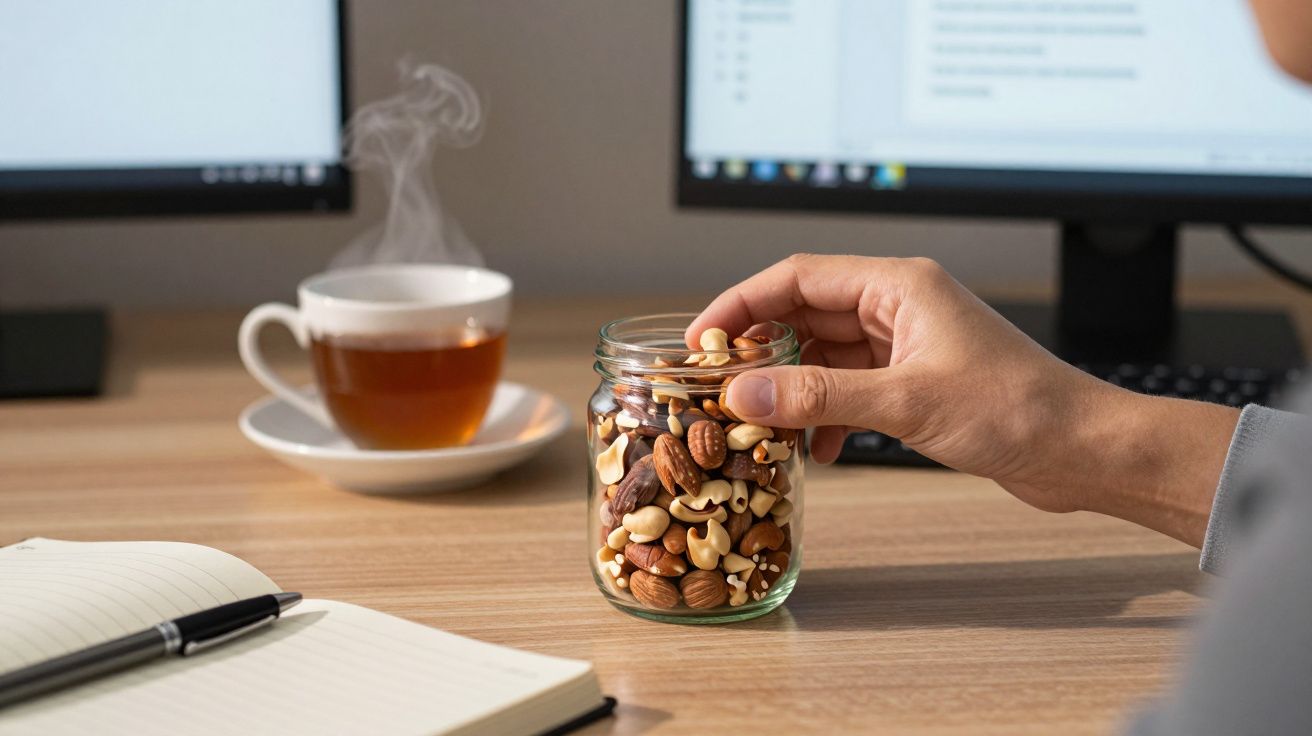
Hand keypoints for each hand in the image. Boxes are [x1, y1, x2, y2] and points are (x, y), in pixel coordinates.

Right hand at [688, 255, 1237, 544]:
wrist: (1081, 450)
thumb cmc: (1019, 409)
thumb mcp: (906, 401)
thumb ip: (819, 396)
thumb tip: (745, 395)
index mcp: (898, 285)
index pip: (797, 277)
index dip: (741, 303)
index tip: (702, 338)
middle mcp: (898, 307)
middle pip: (805, 315)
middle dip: (761, 352)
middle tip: (720, 387)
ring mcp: (906, 346)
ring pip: (824, 356)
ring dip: (793, 389)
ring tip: (764, 425)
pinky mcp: (915, 383)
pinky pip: (848, 389)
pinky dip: (826, 414)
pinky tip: (821, 448)